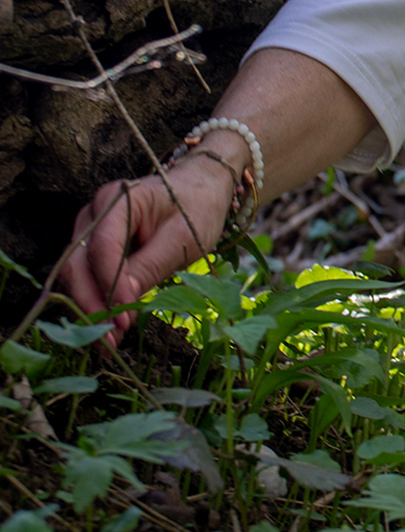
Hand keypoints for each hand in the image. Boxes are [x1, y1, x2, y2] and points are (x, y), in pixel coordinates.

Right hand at [60, 155, 235, 343]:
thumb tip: (121, 303)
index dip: (110, 286)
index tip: (123, 319)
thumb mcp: (184, 236)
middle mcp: (96, 212)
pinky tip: (108, 329)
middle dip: (92, 305)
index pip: (103, 246)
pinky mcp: (94, 247)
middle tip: (109, 340)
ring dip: (90, 309)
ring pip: (77, 275)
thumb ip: (152, 265)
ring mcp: (90, 229)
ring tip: (108, 343)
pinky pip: (88, 277)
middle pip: (78, 264)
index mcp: (120, 199)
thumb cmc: (196, 207)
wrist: (200, 188)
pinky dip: (96, 303)